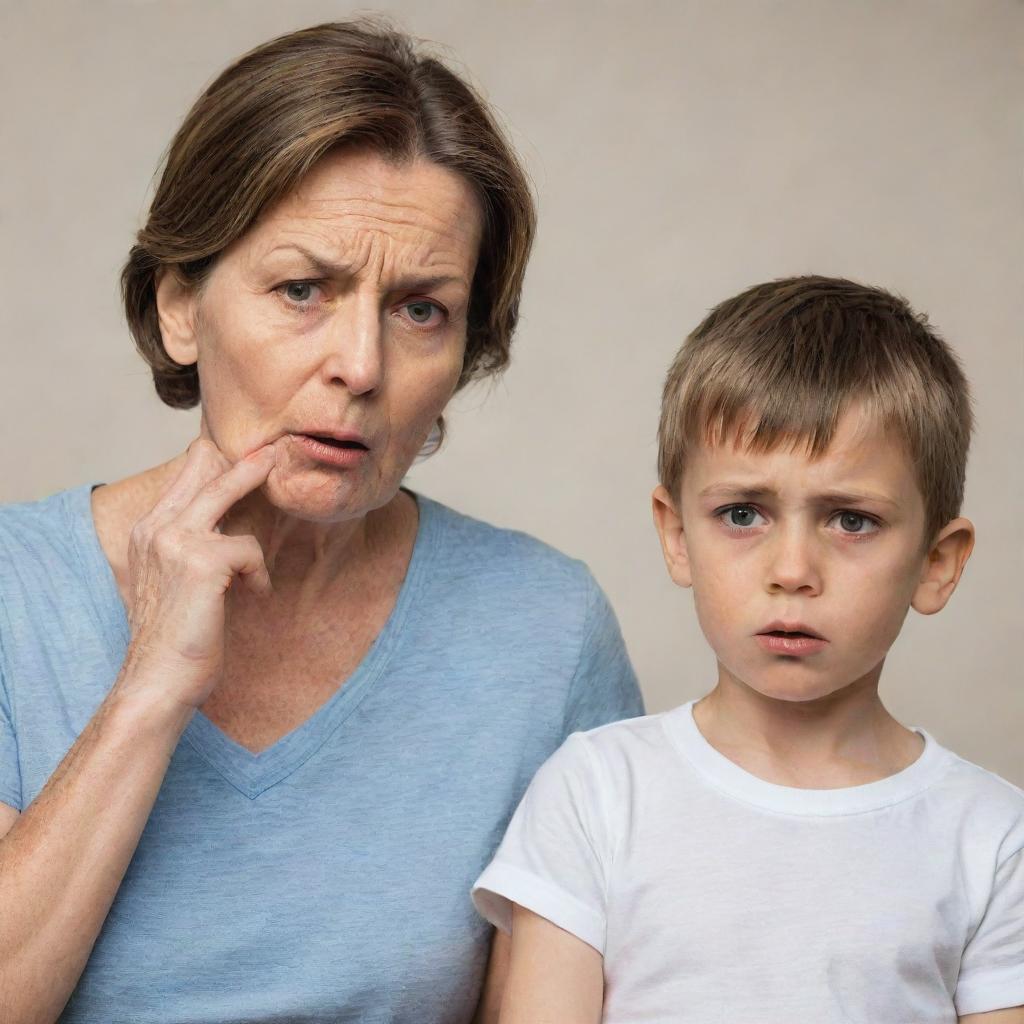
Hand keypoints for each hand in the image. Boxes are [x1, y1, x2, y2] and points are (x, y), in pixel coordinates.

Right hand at [114, 438, 279, 711]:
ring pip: (224, 488)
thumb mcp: (174, 583)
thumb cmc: (174, 638)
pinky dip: (258, 573)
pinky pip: (248, 548)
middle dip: (240, 456)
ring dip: (253, 482)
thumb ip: (189, 550)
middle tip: (272, 448)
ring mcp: (175, 542)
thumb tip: (225, 530)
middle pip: (200, 469)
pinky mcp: (201, 562)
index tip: (242, 457)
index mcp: (146, 533)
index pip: (181, 480)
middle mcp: (155, 529)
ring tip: (273, 468)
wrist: (156, 681)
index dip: (211, 463)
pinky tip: (254, 594)